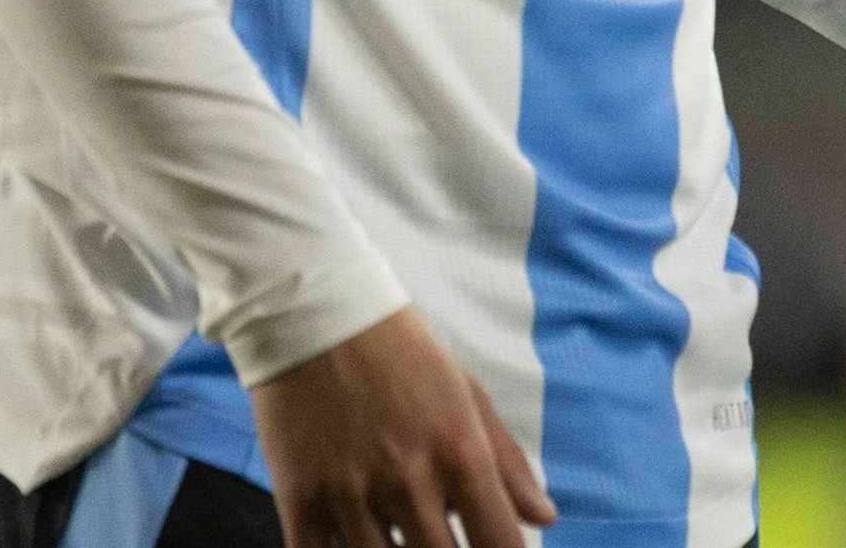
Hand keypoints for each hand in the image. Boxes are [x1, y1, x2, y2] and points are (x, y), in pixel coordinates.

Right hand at [250, 307, 554, 547]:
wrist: (319, 321)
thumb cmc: (405, 357)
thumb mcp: (469, 398)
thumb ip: (508, 464)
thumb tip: (546, 517)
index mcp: (460, 455)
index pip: (499, 543)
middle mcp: (409, 480)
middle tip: (442, 539)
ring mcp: (351, 494)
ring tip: (401, 535)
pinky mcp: (300, 500)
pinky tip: (355, 541)